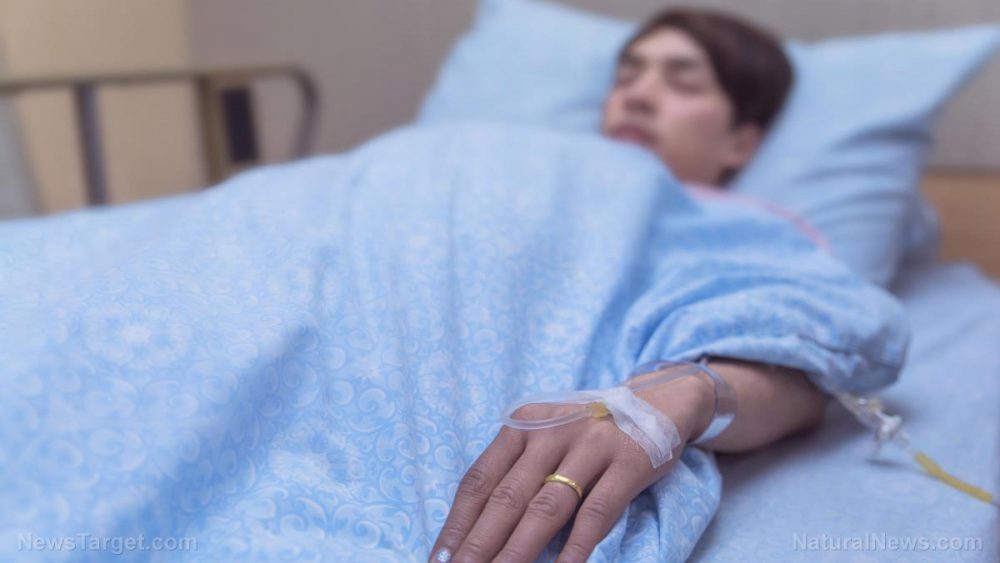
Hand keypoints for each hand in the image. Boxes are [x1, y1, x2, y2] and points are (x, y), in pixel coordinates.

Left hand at [429, 374, 713, 562]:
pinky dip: (575, 548)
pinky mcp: (627, 464)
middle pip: (507, 498)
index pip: (479, 480)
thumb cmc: (585, 432)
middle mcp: (551, 432)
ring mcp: (590, 446)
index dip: (457, 523)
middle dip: (479, 545)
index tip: (440, 559)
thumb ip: (516, 473)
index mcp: (521, 424)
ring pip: (546, 509)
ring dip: (518, 552)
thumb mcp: (544, 436)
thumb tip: (476, 533)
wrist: (655, 403)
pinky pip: (595, 513)